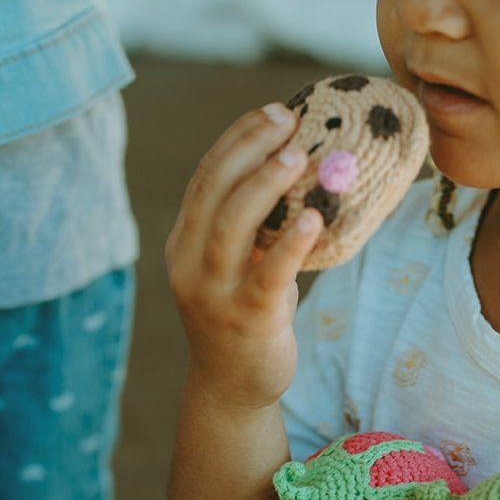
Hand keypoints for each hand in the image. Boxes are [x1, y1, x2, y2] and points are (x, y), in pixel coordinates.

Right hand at [165, 103, 324, 409]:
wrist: (233, 388)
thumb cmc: (245, 319)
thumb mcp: (241, 267)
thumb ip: (255, 229)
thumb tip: (304, 175)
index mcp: (185, 241)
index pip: (206, 177)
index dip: (238, 139)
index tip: (273, 112)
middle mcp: (190, 262)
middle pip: (214, 191)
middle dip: (251, 148)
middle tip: (288, 120)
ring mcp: (213, 292)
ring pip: (232, 226)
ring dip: (265, 185)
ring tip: (299, 156)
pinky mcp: (244, 319)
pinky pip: (267, 275)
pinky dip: (290, 244)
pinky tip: (314, 220)